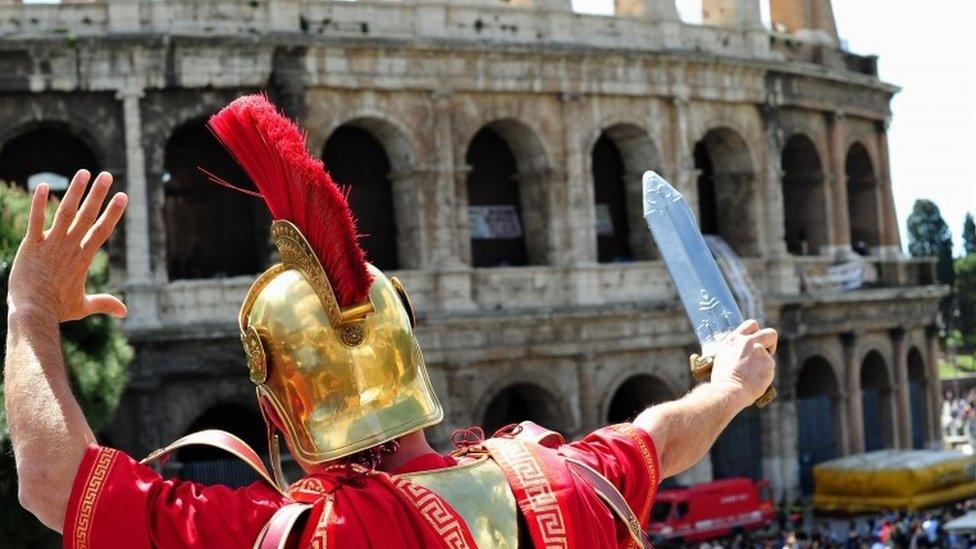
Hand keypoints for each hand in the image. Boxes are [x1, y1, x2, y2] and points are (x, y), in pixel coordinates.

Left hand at [6, 170, 127, 321]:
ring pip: (66, 212)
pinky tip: (41, 186)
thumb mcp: (83, 306)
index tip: (123, 196)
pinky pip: (36, 220)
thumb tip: (125, 312)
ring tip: (84, 173)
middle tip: (107, 176)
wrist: (34, 312)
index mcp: (84, 257)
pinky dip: (39, 203)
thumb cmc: (57, 309)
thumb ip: (104, 304)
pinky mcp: (32, 245)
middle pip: (88, 215)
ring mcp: (51, 244)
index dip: (113, 212)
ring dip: (75, 191)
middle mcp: (71, 246)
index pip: (102, 230)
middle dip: (98, 194)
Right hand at [710, 320, 776, 406]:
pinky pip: (769, 368)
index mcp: (735, 339)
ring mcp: (761, 352)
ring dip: (763, 364)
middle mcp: (749, 342)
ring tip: (751, 376)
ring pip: (768, 357)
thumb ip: (735, 349)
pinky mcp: (769, 364)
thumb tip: (741, 351)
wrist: (730, 390)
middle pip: (770, 333)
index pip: (752, 324)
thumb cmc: (723, 378)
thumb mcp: (723, 356)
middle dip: (771, 342)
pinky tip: (755, 381)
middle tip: (767, 352)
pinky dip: (765, 375)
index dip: (757, 332)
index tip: (757, 341)